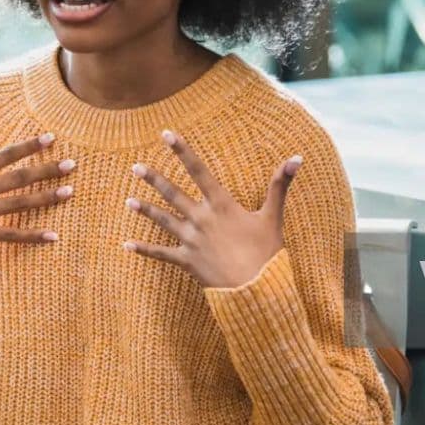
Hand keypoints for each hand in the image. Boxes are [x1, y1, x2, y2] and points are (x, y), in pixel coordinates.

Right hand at [0, 133, 74, 275]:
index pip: (5, 154)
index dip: (29, 146)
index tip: (51, 138)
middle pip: (18, 176)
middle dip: (46, 169)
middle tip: (72, 164)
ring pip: (20, 202)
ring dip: (47, 197)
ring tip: (70, 191)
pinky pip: (12, 234)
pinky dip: (33, 235)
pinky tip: (53, 236)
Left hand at [122, 129, 299, 288]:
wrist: (256, 290)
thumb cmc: (267, 253)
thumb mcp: (273, 217)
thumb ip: (280, 186)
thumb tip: (297, 158)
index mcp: (222, 205)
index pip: (199, 171)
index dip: (182, 151)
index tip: (166, 134)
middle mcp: (202, 219)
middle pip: (173, 194)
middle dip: (154, 179)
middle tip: (135, 167)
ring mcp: (191, 240)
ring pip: (163, 220)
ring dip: (145, 209)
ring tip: (128, 200)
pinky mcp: (187, 261)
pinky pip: (161, 254)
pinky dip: (144, 250)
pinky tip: (126, 245)